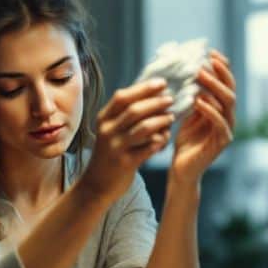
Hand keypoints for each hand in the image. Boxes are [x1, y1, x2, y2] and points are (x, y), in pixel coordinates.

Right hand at [77, 78, 174, 204]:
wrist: (97, 185)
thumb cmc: (109, 153)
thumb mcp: (110, 130)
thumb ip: (124, 114)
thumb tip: (150, 93)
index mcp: (103, 119)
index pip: (122, 97)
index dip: (144, 88)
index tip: (162, 83)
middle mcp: (107, 131)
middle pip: (135, 110)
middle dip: (156, 102)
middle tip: (171, 100)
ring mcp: (115, 147)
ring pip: (144, 128)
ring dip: (161, 121)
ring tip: (171, 118)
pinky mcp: (125, 163)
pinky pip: (148, 148)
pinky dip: (160, 141)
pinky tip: (165, 138)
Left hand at [170, 49, 235, 185]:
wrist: (182, 169)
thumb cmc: (185, 142)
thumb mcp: (187, 114)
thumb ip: (193, 96)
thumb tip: (189, 72)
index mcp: (221, 109)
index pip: (226, 83)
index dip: (221, 67)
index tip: (209, 52)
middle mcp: (228, 117)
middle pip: (229, 90)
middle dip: (219, 74)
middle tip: (206, 61)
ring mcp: (227, 129)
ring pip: (227, 103)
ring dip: (214, 87)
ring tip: (200, 75)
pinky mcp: (222, 142)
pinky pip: (220, 123)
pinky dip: (210, 110)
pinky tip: (199, 101)